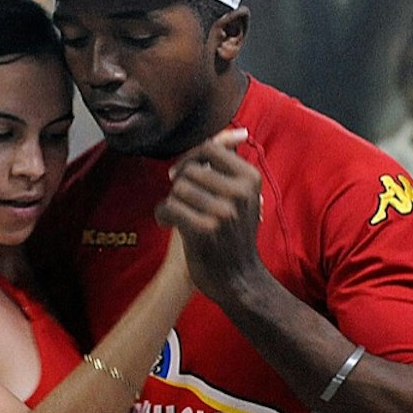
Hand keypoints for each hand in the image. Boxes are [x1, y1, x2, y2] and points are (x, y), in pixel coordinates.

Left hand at [154, 128, 263, 307]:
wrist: (237, 280)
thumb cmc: (233, 234)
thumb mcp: (241, 197)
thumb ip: (231, 164)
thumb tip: (236, 132)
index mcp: (250, 179)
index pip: (209, 149)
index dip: (189, 158)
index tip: (181, 174)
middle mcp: (240, 193)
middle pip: (189, 170)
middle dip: (179, 185)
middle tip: (182, 203)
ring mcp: (223, 212)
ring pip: (177, 189)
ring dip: (170, 203)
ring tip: (177, 216)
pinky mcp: (204, 230)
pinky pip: (169, 207)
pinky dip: (162, 216)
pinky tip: (167, 224)